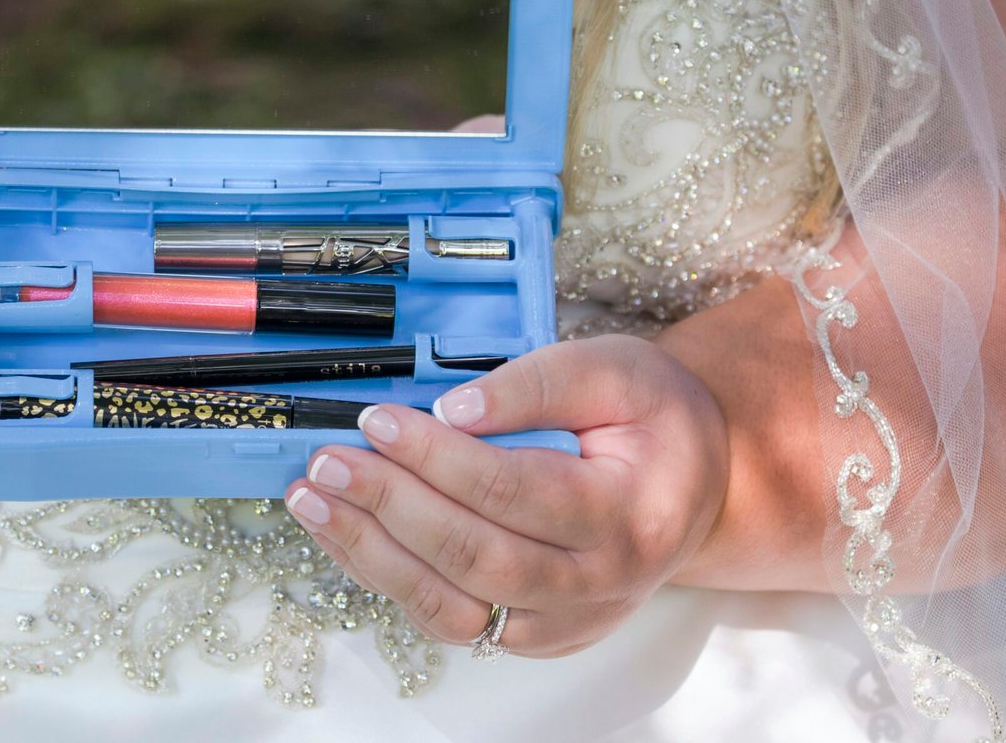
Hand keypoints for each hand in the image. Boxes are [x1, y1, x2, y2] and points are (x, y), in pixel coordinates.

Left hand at [283, 335, 727, 655]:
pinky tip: (345, 532)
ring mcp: (564, 622)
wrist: (693, 482)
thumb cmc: (652, 417)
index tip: (377, 419)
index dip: (435, 457)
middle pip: (476, 557)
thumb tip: (452, 410)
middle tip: (329, 459)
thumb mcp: (614, 370)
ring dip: (370, 555)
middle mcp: (600, 586)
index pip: (513, 491)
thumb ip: (536, 384)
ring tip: (312, 500)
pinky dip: (389, 578)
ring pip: (453, 609)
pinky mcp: (531, 634)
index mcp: (628, 516)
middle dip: (389, 506)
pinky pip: (449, 619)